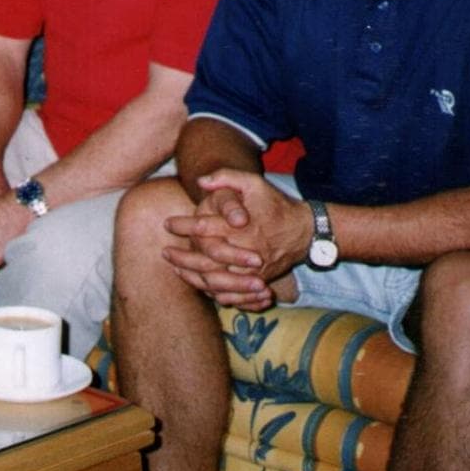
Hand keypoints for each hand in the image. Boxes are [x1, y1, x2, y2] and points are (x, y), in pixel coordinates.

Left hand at [163, 169, 306, 308]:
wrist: (304, 232)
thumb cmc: (276, 205)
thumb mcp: (254, 183)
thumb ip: (227, 178)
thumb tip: (200, 181)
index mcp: (241, 227)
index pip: (205, 228)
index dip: (183, 226)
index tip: (167, 223)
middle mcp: (245, 251)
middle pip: (206, 259)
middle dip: (182, 256)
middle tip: (165, 252)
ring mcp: (252, 271)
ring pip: (216, 280)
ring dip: (192, 276)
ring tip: (174, 268)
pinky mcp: (257, 282)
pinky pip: (231, 293)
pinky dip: (211, 291)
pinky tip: (197, 284)